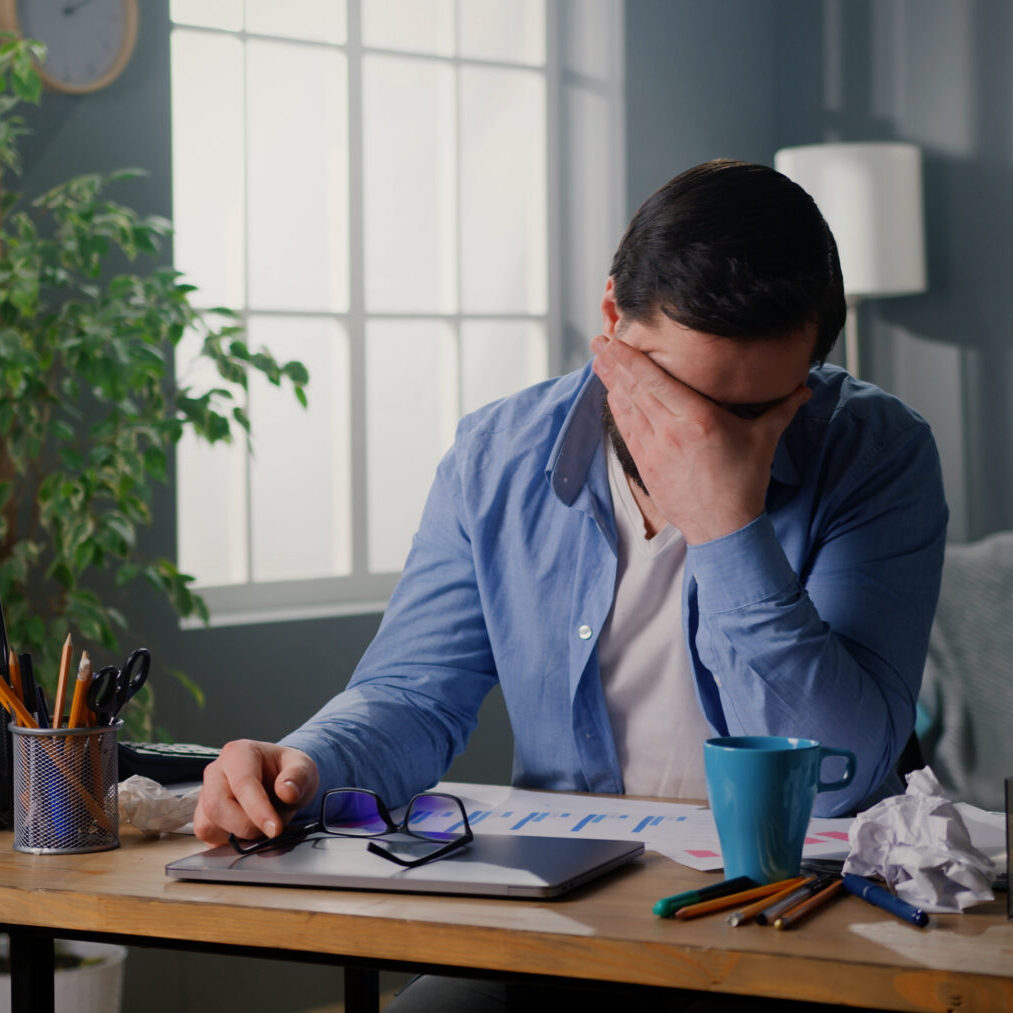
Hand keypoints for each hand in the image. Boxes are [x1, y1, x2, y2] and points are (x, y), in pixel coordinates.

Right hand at [193, 739, 318, 845]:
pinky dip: (228, 843)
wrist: (278, 783)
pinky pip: (208, 836)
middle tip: (271, 832)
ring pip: (208, 824)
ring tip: (262, 827)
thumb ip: (298, 776)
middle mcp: (216, 771)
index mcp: (238, 753)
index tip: (275, 829)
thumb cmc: (287, 773)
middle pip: (217, 805)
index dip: (258, 809)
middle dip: (245, 826)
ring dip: (238, 835)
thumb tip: (287, 792)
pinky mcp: (203, 817)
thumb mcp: (303, 768)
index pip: (242, 783)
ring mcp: (205, 795)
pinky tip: (248, 835)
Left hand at [591, 333, 810, 543]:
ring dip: (610, 383)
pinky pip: (627, 431)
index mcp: (698, 418)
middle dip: (613, 364)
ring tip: (597, 361)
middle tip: (596, 341)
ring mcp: (655, 449)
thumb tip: (805, 388)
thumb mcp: (764, 440)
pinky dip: (617, 410)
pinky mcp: (646, 465)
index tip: (613, 341)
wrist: (724, 527)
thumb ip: (782, 409)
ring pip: (627, 408)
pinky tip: (610, 395)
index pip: (656, 380)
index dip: (631, 359)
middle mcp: (671, 431)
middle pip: (636, 389)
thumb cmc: (744, 482)